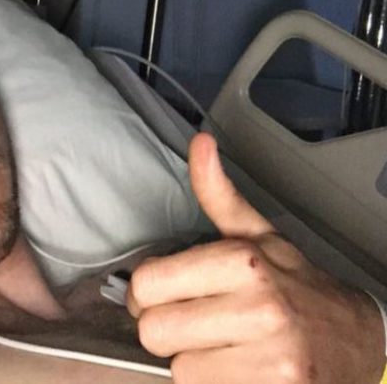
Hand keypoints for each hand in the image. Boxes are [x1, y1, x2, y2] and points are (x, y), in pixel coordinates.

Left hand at [126, 132, 385, 382]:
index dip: (146, 292)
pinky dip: (209, 382)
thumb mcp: (258, 235)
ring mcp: (269, 358)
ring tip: (220, 345)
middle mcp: (259, 308)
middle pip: (154, 330)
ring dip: (190, 358)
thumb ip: (219, 194)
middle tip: (193, 322)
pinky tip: (234, 367)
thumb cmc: (296, 285)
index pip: (146, 284)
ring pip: (176, 367)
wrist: (355, 340)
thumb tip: (199, 143)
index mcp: (244, 261)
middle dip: (165, 327)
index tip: (165, 294)